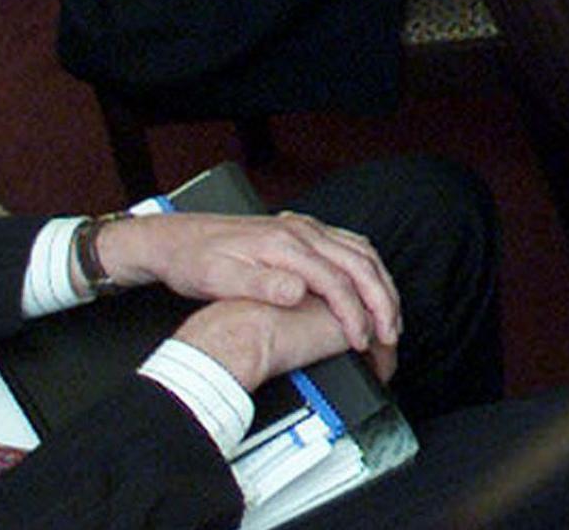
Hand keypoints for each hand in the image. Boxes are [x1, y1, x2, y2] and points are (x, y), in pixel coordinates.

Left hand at [108, 209, 403, 381]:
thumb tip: (297, 293)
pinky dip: (371, 268)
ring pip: (363, 253)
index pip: (336, 281)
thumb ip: (260, 285)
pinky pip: (353, 245)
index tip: (362, 341)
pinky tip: (372, 283)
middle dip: (383, 301)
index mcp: (284, 244)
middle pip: (361, 264)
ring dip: (383, 284)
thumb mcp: (217, 279)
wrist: (177, 238)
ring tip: (391, 315)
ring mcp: (306, 228)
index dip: (354, 314)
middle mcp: (302, 231)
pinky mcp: (305, 231)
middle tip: (392, 333)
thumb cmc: (194, 261)